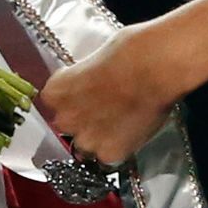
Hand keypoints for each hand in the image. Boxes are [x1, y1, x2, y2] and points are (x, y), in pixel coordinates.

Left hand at [40, 18, 196, 168]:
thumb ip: (81, 80)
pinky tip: (130, 130)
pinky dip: (118, 146)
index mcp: (55, 92)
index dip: (71, 97)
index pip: (52, 101)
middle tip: (105, 107)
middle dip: (83, 118)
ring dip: (98, 136)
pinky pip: (108, 155)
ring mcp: (87, 139)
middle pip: (67, 124)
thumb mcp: (92, 60)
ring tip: (120, 121)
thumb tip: (86, 85)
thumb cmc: (127, 52)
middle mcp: (65, 119)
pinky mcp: (111, 153)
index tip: (83, 92)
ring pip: (87, 144)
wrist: (155, 68)